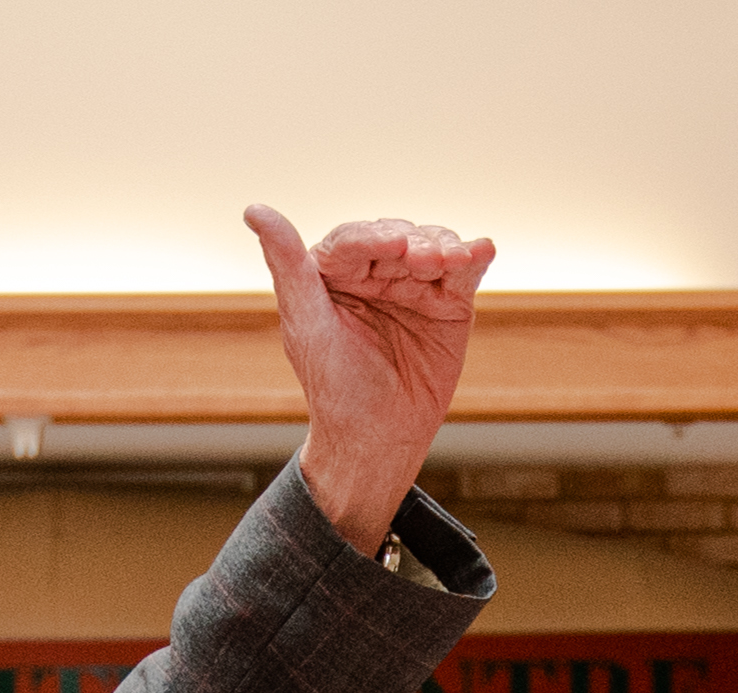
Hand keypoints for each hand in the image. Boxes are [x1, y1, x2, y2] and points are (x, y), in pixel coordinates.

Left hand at [248, 207, 490, 551]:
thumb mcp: (305, 323)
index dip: (373, 238)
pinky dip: (474, 257)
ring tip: (451, 261)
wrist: (377, 438)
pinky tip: (481, 250)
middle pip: (399, 236)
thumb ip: (286, 263)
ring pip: (434, 246)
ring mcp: (415, 285)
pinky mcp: (449, 304)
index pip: (354, 240)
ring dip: (445, 247)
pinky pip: (463, 273)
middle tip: (425, 260)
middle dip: (414, 243)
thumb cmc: (334, 388)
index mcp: (335, 271)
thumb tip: (255, 209)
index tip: (392, 246)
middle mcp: (376, 271)